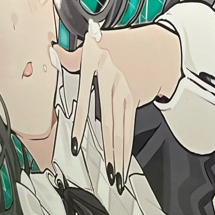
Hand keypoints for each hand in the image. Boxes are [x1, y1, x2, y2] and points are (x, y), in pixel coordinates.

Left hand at [52, 23, 181, 188]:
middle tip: (107, 170)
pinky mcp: (138, 99)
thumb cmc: (126, 45)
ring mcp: (128, 92)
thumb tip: (53, 52)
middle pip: (111, 123)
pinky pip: (130, 125)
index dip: (80, 125)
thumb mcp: (95, 42)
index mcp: (98, 67)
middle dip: (109, 150)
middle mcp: (114, 82)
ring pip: (124, 128)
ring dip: (119, 152)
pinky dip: (126, 143)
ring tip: (116, 172)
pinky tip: (123, 156)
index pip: (86, 101)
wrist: (162, 46)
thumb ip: (71, 54)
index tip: (75, 145)